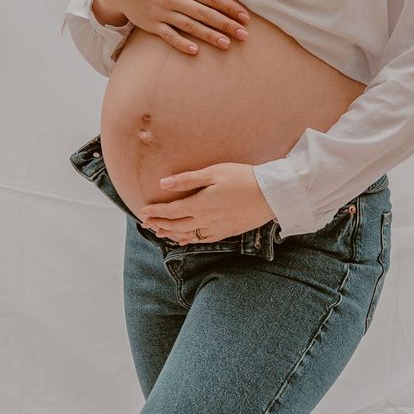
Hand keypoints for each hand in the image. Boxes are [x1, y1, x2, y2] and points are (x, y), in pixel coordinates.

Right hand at [99, 0, 249, 52]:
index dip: (229, 7)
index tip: (244, 17)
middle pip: (204, 13)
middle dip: (226, 24)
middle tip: (244, 35)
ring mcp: (161, 12)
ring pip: (190, 26)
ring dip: (209, 36)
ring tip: (226, 44)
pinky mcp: (151, 25)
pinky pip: (168, 36)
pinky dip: (181, 43)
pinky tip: (195, 51)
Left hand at [139, 162, 273, 241]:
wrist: (271, 195)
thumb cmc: (243, 178)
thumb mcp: (214, 172)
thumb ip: (187, 179)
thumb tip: (163, 184)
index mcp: (200, 204)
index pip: (171, 211)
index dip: (155, 212)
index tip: (142, 212)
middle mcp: (205, 220)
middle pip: (176, 226)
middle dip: (159, 224)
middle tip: (145, 224)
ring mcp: (216, 229)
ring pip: (188, 235)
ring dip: (171, 234)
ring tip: (159, 232)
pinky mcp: (227, 232)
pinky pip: (202, 240)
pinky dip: (189, 240)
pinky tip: (184, 240)